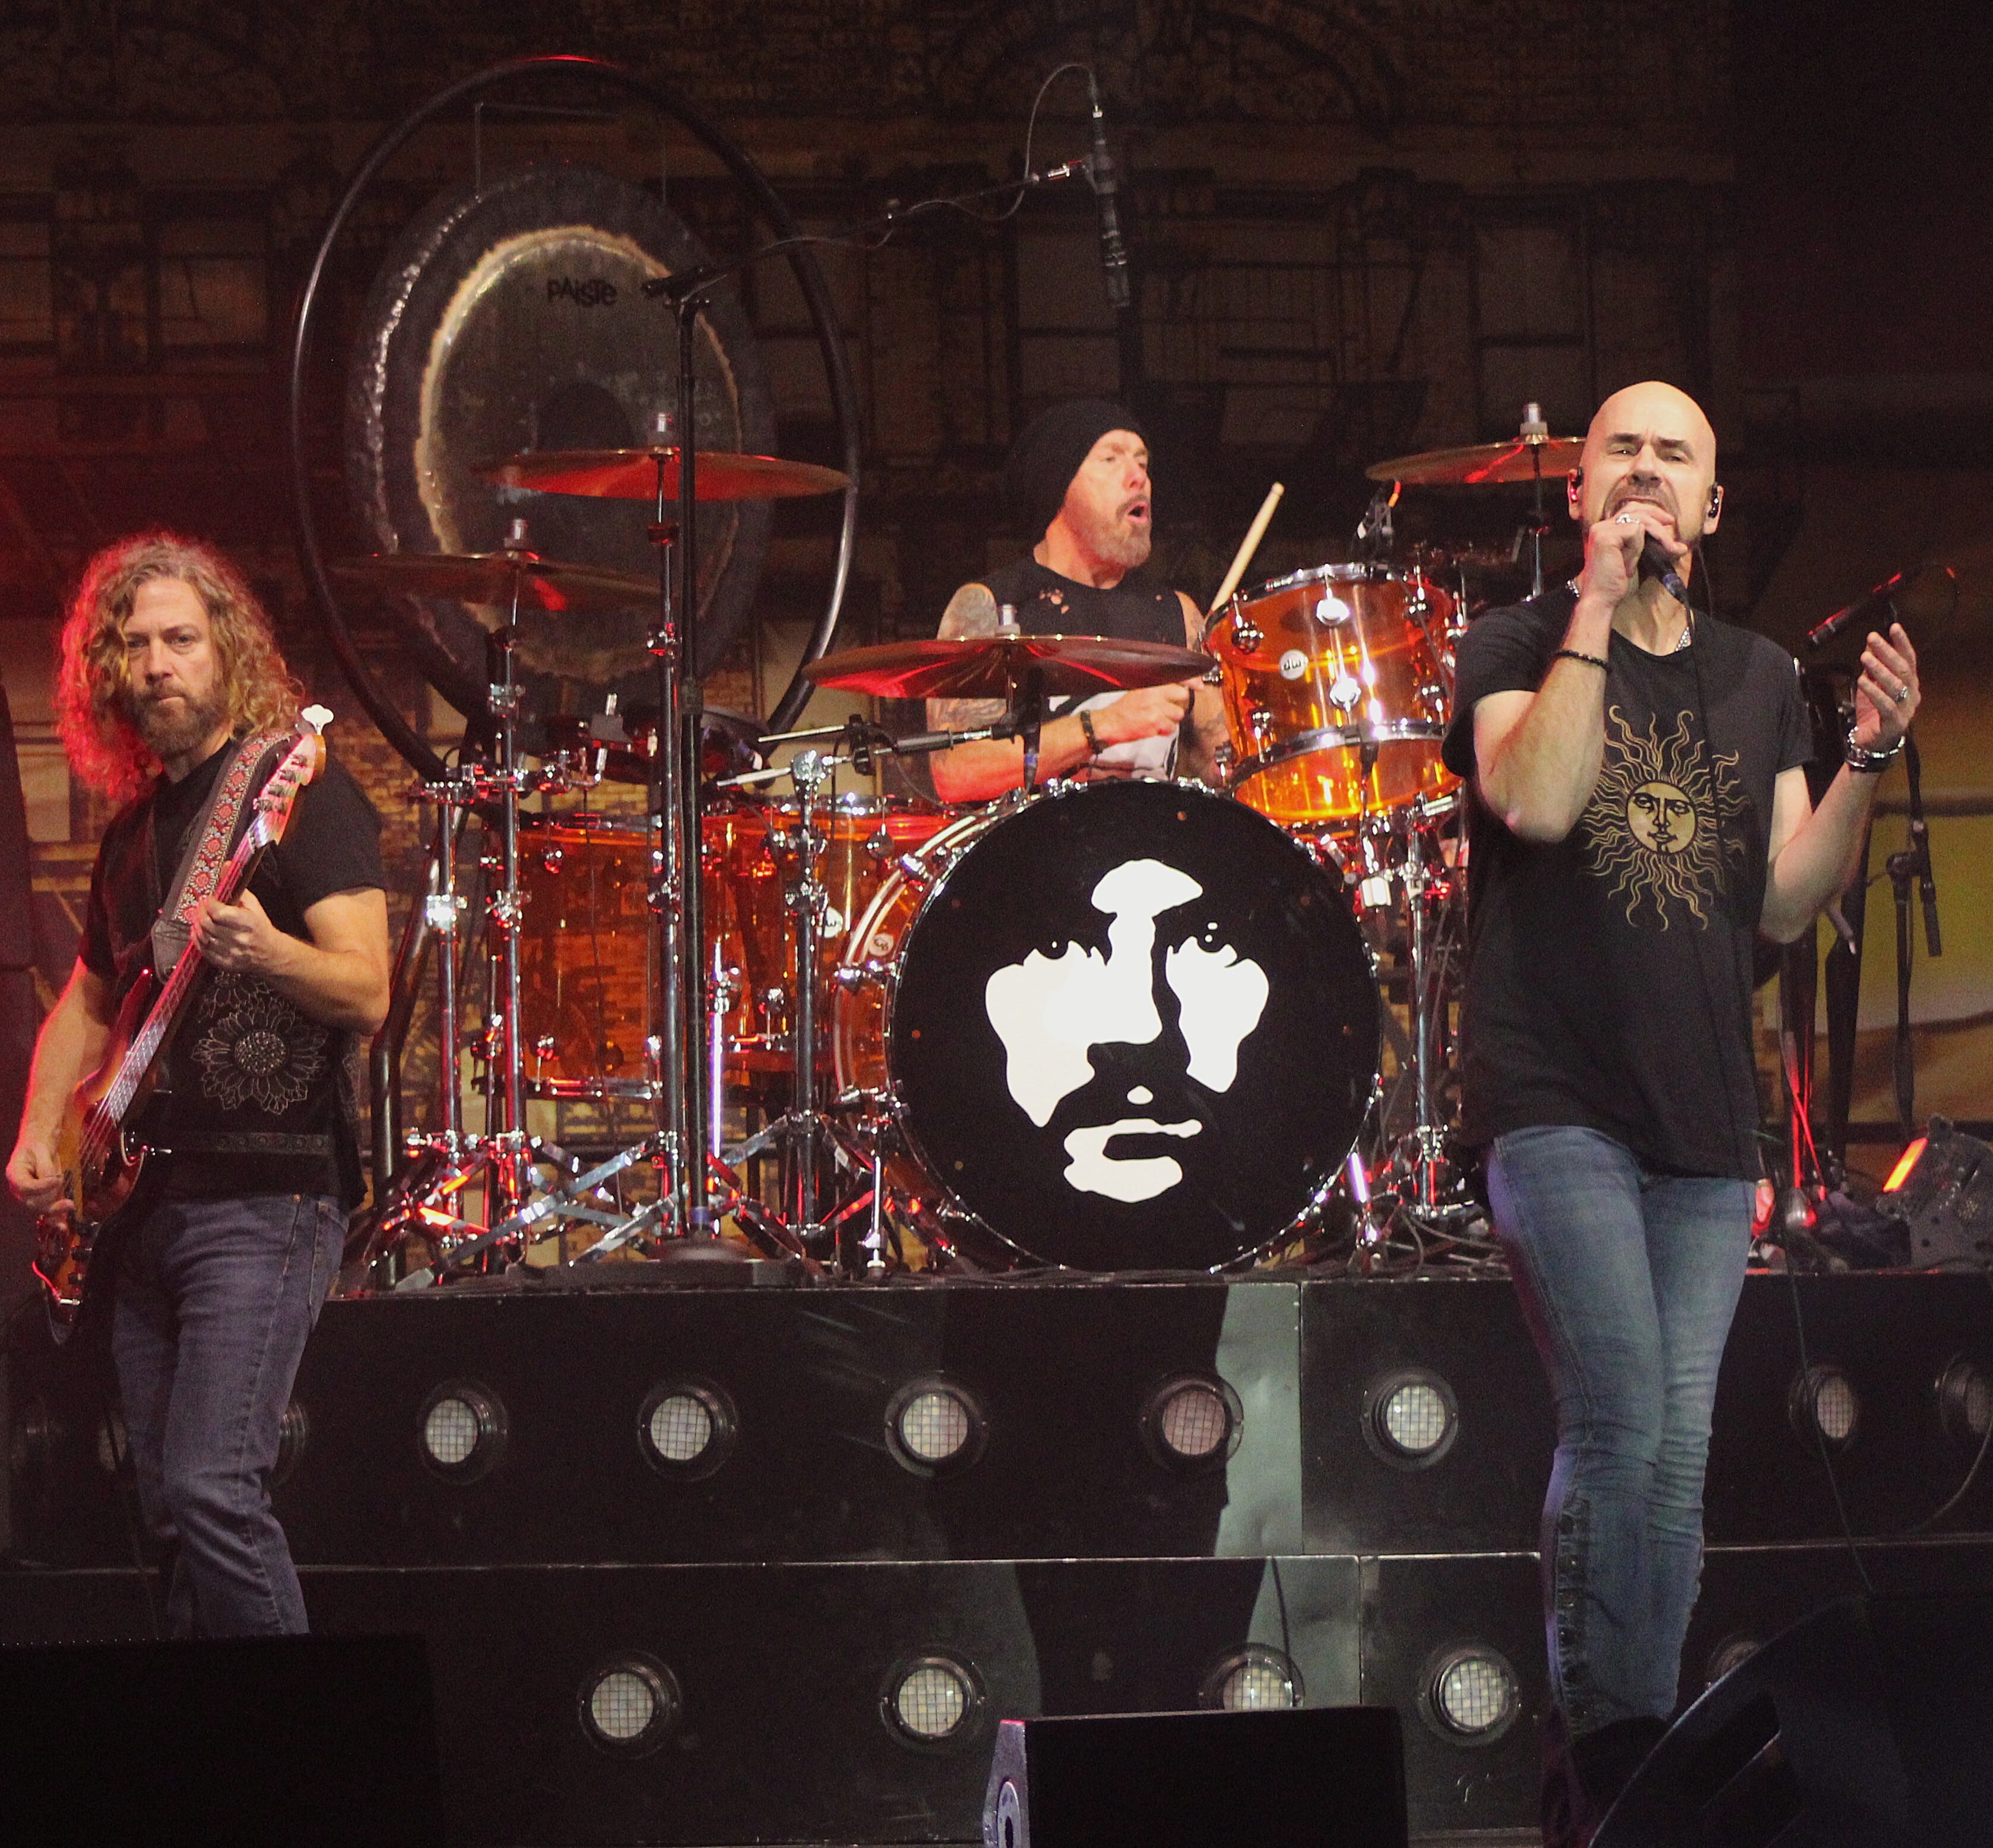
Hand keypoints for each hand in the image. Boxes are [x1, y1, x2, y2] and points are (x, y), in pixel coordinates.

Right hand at [8, 1140, 65, 1213]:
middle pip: (31, 1202)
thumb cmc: (38, 1146)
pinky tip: (63, 1226)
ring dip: (54, 1212)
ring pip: (40, 1209)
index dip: (40, 1186)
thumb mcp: (41, 1149)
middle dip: (49, 1201)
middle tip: (65, 1194)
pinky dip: (55, 1219)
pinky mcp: (41, 1200)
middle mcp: (19, 1189)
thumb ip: (45, 1166)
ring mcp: (29, 1196)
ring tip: (69, 1206)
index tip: (57, 1180)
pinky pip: (47, 1213)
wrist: (39, 1149)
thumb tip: (52, 1180)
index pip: (24, 1186)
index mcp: (14, 1174)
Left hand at [192, 890, 285, 975]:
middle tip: (200, 906)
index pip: (219, 912)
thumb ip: (239, 892)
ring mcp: (231, 952)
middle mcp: (239, 938)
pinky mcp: (225, 963)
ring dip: (197, 925)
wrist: (271, 954)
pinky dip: (197, 939)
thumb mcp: (255, 907)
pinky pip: (204, 950)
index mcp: (248, 923)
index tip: (207, 899)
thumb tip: (226, 875)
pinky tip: (197, 931)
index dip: (209, 903)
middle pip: (208, 924)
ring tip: (198, 917)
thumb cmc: (261, 929)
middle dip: (200, 912)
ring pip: (204, 937)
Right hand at [1095, 681, 1193, 746]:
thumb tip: (1176, 689)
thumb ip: (1157, 689)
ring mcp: (1155, 708)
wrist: (1109, 724)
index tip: (1199, 685)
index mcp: (1149, 684)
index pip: (1176, 678)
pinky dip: (1164, 730)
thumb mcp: (1138, 691)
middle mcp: (1154, 694)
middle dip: (1178, 704)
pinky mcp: (1155, 722)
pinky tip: (1153, 727)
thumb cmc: (1122, 710)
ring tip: (1157, 719)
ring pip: (1178, 714)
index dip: (1191, 681)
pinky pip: (1171, 728)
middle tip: (1168, 709)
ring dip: (1170, 719)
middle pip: (1182, 695)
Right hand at [1577, 505, 1688, 608]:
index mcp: (1604, 530)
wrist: (1601, 599)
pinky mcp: (1606, 537)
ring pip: (1639, 519)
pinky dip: (1639, 546)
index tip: (1667, 522)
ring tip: (1666, 549)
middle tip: (1672, 523)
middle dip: (1657, 515)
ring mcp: (1601, 530)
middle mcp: (1600, 527)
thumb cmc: (1616, 583)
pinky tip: (1631, 563)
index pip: (1630, 510)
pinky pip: (1635, 531)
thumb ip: (1643, 542)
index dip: (1650, 513)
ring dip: (1656, 534)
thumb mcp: (1634, 557)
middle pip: (1634, 508)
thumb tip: (1669, 533)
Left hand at [1851, 622, 1919, 750]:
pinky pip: (1886, 705)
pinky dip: (1874, 692)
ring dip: (1879, 669)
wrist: (1871, 743)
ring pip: (1896, 686)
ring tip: (1864, 656)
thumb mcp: (1870, 684)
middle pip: (1903, 669)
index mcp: (1909, 683)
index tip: (1893, 626)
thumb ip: (1873, 665)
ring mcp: (1906, 709)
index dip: (1902, 643)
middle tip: (1873, 638)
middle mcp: (1912, 694)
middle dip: (1888, 652)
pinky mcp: (1895, 723)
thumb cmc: (1873, 711)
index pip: (1909, 659)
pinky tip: (1862, 681)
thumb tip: (1871, 642)